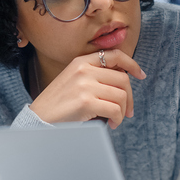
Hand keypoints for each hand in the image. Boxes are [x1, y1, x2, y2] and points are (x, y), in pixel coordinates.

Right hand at [29, 49, 145, 128]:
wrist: (39, 118)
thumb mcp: (73, 79)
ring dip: (123, 111)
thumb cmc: (58, 103)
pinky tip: (112, 124)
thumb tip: (123, 79)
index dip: (132, 64)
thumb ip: (93, 74)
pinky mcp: (86, 102)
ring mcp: (85, 85)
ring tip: (116, 119)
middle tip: (128, 110)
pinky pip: (115, 109)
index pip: (115, 55)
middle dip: (130, 97)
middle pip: (122, 79)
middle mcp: (84, 69)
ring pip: (121, 95)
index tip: (140, 75)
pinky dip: (118, 119)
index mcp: (81, 61)